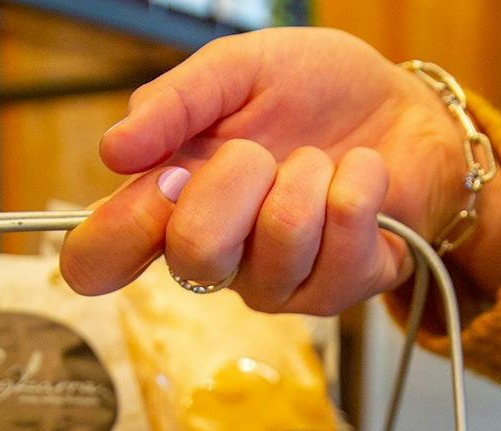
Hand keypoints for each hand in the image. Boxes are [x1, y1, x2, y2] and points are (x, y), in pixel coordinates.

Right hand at [59, 28, 500, 314]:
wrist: (403, 107)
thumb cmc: (313, 93)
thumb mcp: (237, 70)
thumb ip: (174, 103)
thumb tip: (113, 149)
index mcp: (169, 208)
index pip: (96, 262)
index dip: (114, 233)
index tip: (164, 180)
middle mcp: (215, 258)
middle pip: (192, 255)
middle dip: (236, 178)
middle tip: (261, 152)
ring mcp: (275, 284)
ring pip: (274, 247)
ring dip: (306, 178)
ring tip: (320, 160)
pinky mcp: (338, 291)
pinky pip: (339, 246)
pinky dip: (357, 186)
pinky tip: (359, 176)